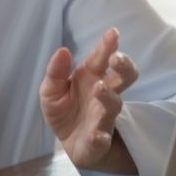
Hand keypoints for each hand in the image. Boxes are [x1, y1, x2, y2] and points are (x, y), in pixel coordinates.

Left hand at [39, 28, 138, 172]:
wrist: (69, 142)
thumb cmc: (63, 108)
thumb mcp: (51, 89)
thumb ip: (55, 72)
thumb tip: (63, 50)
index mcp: (91, 76)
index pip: (102, 57)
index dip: (108, 45)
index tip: (113, 33)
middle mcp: (102, 94)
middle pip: (124, 77)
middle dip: (123, 66)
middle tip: (115, 59)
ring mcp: (103, 117)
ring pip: (114, 105)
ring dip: (108, 96)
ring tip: (99, 88)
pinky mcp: (98, 140)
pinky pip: (102, 139)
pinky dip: (100, 137)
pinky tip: (96, 135)